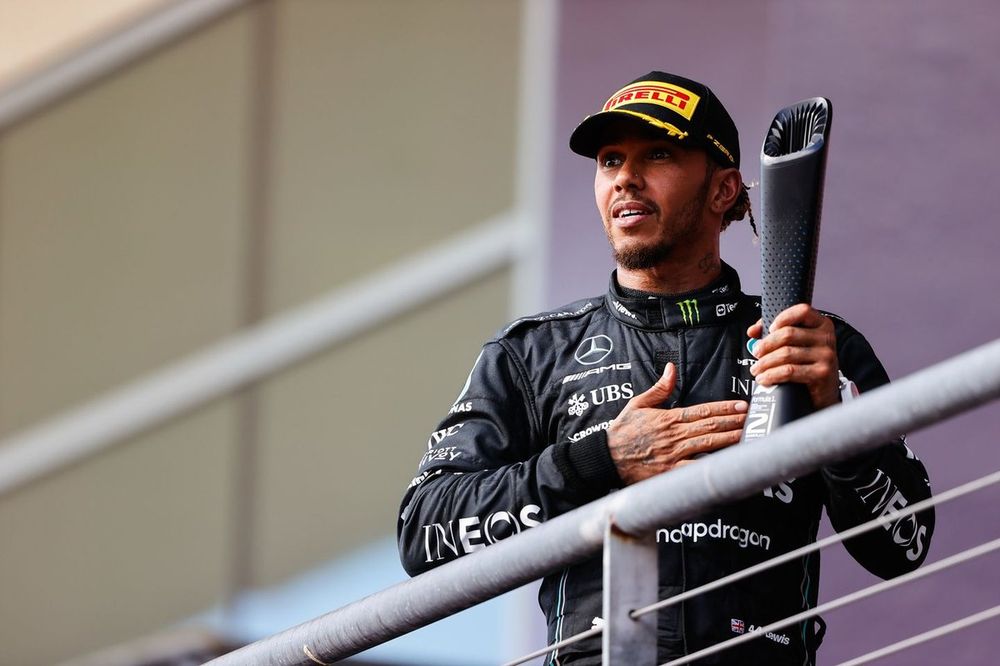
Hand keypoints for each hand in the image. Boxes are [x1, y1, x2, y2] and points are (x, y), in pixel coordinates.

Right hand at [606, 363, 748, 484]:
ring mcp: (673, 455)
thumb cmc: (622, 431)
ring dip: (730, 440)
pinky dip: (711, 467)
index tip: (742, 405)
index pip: (703, 411)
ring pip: (708, 445)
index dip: (724, 408)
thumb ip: (659, 388)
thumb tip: (672, 369)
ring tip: (749, 436)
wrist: (606, 457)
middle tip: (754, 419)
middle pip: (710, 427)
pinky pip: (694, 469)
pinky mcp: (670, 472)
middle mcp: (674, 436)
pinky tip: (727, 464)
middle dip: (734, 422)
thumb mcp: (637, 404)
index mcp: (668, 418)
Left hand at [747, 303, 838, 409]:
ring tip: (756, 369)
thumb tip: (753, 331)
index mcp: (821, 325)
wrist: (825, 393)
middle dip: (766, 344)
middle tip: (756, 353)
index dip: (783, 317)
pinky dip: (771, 375)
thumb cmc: (808, 365)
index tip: (769, 328)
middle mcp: (826, 338)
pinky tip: (764, 378)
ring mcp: (826, 355)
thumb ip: (775, 332)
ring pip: (786, 354)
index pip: (803, 311)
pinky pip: (789, 371)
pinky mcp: (821, 373)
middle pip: (788, 334)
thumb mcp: (797, 345)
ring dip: (765, 363)